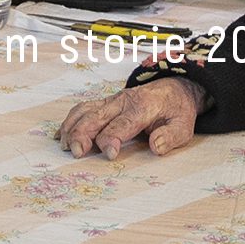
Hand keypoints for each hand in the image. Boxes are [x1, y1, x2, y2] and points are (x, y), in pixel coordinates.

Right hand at [56, 77, 207, 160]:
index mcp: (142, 107)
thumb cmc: (176, 111)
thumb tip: (156, 147)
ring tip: (65, 146)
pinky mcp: (105, 103)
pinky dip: (70, 121)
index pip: (122, 124)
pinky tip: (61, 135)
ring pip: (85, 111)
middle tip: (77, 153)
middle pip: (97, 117)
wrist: (174, 89)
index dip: (113, 139)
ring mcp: (112, 101)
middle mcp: (123, 101)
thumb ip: (170, 136)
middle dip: (84, 134)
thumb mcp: (183, 126)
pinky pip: (83, 109)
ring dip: (72, 128)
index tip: (109, 155)